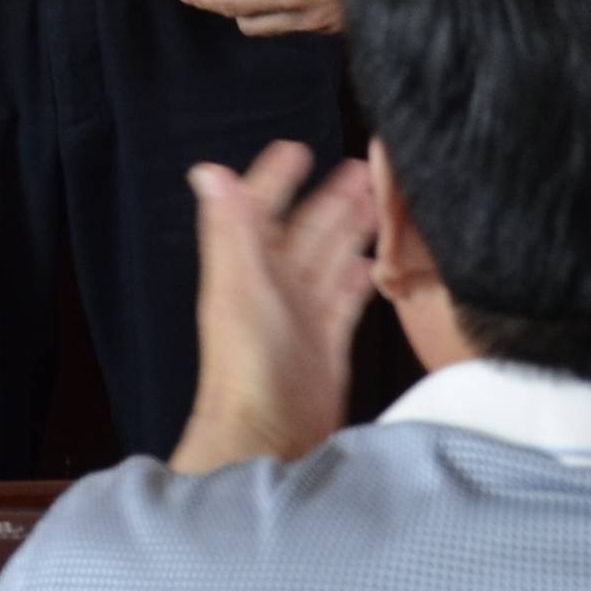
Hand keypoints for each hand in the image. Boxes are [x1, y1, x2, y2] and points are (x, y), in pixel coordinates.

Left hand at [166, 138, 381, 474]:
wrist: (266, 441)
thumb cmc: (249, 364)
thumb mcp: (240, 287)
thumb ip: (232, 230)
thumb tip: (206, 170)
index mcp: (248, 267)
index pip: (259, 209)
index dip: (274, 178)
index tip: (297, 148)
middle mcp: (274, 288)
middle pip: (307, 231)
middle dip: (332, 198)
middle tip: (368, 167)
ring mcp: (302, 317)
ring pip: (331, 261)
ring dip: (353, 231)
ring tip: (384, 204)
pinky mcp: (327, 346)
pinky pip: (347, 300)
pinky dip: (363, 279)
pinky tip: (382, 266)